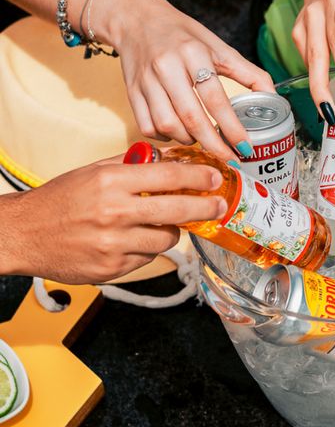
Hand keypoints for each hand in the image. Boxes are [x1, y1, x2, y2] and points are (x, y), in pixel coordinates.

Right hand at [0, 159, 227, 283]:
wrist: (24, 234)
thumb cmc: (59, 200)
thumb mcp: (94, 171)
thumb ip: (132, 164)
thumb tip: (169, 157)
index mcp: (111, 183)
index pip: (168, 176)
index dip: (199, 177)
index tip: (215, 178)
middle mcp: (115, 213)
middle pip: (178, 210)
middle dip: (204, 207)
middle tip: (218, 205)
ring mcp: (114, 244)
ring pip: (166, 238)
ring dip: (169, 230)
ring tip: (155, 222)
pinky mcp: (112, 268)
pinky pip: (147, 257)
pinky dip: (145, 248)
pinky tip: (129, 239)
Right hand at [95, 0, 273, 159]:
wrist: (136, 20)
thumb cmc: (182, 35)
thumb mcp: (217, 46)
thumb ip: (247, 71)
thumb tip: (273, 96)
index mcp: (193, 52)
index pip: (215, 97)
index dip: (232, 127)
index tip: (246, 145)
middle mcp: (166, 66)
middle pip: (191, 117)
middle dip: (214, 144)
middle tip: (230, 158)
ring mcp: (146, 81)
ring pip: (167, 125)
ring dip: (189, 141)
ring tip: (204, 141)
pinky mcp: (131, 92)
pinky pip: (147, 126)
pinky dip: (165, 138)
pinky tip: (179, 134)